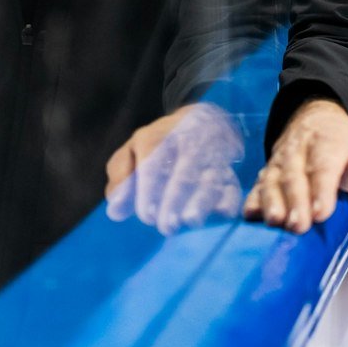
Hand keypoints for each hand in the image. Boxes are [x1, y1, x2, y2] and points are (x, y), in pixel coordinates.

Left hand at [105, 103, 244, 232]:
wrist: (202, 120)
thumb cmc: (159, 144)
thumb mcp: (133, 150)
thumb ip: (121, 177)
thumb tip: (115, 211)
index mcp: (159, 136)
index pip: (154, 161)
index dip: (150, 188)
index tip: (147, 215)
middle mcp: (189, 142)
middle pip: (184, 170)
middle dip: (175, 198)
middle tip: (167, 226)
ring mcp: (213, 155)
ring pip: (210, 177)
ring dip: (202, 200)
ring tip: (191, 221)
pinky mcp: (229, 170)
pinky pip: (233, 184)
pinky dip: (229, 200)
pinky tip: (221, 214)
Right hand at [242, 99, 347, 233]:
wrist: (316, 119)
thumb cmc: (347, 144)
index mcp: (330, 139)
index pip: (324, 164)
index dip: (321, 188)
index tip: (321, 213)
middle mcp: (300, 147)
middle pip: (294, 174)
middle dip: (295, 200)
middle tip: (298, 225)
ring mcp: (280, 159)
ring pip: (272, 178)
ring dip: (272, 201)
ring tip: (275, 221)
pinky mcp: (267, 170)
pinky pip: (257, 183)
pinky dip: (253, 199)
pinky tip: (251, 214)